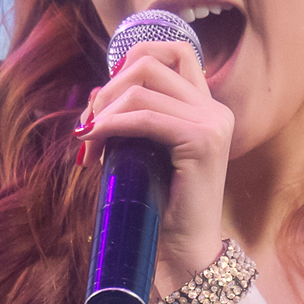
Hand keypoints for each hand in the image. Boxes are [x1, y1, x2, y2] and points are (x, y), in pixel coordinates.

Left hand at [74, 40, 234, 297]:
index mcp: (207, 107)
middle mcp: (215, 110)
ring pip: (142, 89)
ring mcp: (212, 123)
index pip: (175, 51)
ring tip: (87, 139)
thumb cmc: (158, 205)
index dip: (135, 56)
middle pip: (151, 63)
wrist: (182, 252)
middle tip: (88, 123)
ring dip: (104, 110)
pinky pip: (144, 117)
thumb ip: (131, 117)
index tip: (108, 88)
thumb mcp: (143, 150)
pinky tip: (94, 141)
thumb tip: (93, 93)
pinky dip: (111, 125)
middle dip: (109, 86)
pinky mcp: (201, 142)